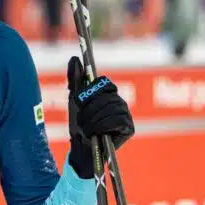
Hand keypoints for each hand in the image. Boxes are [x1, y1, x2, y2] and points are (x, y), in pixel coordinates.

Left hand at [67, 56, 134, 178]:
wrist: (81, 147)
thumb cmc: (78, 123)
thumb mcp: (74, 100)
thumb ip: (75, 79)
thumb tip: (75, 58)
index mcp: (109, 94)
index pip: (104, 83)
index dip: (91, 92)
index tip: (80, 102)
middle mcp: (120, 102)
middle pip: (106, 97)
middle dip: (89, 110)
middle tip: (81, 121)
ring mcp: (126, 114)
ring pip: (110, 108)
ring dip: (93, 120)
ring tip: (86, 129)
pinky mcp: (129, 127)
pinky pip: (116, 120)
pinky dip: (102, 126)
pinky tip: (95, 133)